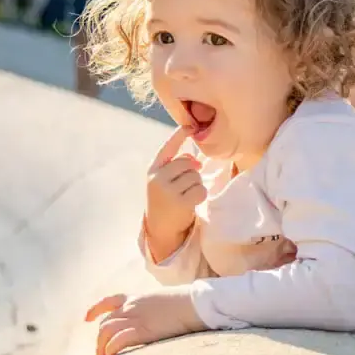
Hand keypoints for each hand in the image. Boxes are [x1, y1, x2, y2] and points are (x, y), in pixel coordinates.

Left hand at [85, 287, 203, 354]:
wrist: (196, 304)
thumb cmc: (188, 304)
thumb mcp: (165, 301)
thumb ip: (154, 309)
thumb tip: (155, 319)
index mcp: (138, 297)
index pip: (110, 300)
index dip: (95, 309)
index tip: (86, 318)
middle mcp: (133, 306)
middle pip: (105, 323)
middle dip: (99, 340)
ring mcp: (136, 317)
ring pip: (106, 331)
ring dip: (101, 347)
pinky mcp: (142, 330)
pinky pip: (118, 341)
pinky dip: (111, 350)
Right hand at [144, 127, 206, 258]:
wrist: (160, 229)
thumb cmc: (165, 200)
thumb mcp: (163, 181)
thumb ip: (176, 166)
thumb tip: (196, 159)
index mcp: (153, 169)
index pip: (167, 148)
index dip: (179, 136)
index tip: (189, 126)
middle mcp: (157, 178)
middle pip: (187, 163)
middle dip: (192, 173)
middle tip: (184, 187)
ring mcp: (168, 191)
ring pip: (196, 176)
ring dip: (196, 185)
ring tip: (185, 196)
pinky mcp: (180, 203)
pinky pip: (201, 189)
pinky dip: (200, 195)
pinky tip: (190, 203)